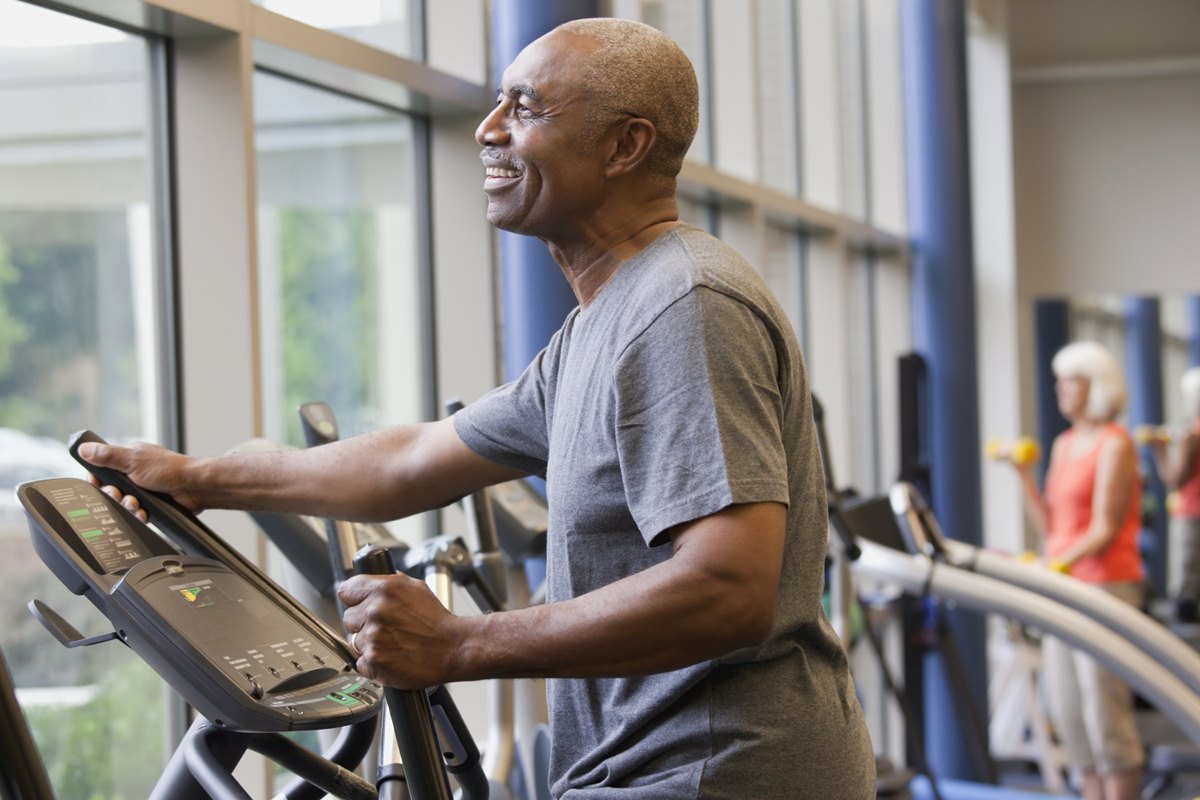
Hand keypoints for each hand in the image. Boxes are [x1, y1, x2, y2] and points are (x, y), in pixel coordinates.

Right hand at [77, 441, 203, 518]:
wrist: (193, 487)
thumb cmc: (169, 469)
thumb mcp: (132, 460)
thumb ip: (107, 455)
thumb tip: (84, 448)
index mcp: (129, 458)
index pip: (102, 469)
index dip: (97, 480)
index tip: (97, 484)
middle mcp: (135, 472)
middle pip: (110, 489)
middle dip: (113, 495)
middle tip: (120, 495)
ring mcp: (143, 488)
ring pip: (122, 503)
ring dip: (127, 506)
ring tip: (136, 504)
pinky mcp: (151, 503)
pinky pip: (136, 512)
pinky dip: (138, 514)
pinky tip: (143, 513)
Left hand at [338, 574, 466, 688]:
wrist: (452, 648)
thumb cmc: (437, 620)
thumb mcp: (415, 587)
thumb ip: (388, 582)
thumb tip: (371, 581)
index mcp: (383, 589)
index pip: (345, 591)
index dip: (354, 599)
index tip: (360, 604)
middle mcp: (375, 611)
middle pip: (348, 617)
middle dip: (362, 622)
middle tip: (384, 626)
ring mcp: (372, 638)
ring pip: (354, 640)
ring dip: (368, 643)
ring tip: (392, 642)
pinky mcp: (373, 661)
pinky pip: (361, 661)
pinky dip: (373, 661)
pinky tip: (391, 655)